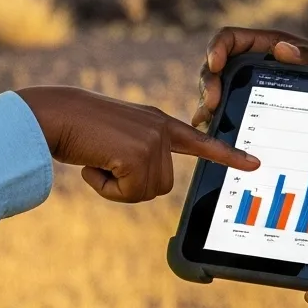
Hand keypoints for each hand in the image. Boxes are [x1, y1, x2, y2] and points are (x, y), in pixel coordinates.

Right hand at [18, 86, 257, 201]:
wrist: (53, 114)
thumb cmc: (76, 128)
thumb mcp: (115, 139)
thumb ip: (137, 153)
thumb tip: (148, 182)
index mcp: (157, 122)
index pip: (199, 140)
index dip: (227, 154)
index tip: (254, 163)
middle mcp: (160, 128)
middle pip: (161, 185)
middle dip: (130, 187)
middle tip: (105, 165)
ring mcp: (152, 139)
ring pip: (146, 192)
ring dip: (117, 188)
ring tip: (98, 161)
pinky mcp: (140, 152)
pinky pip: (128, 193)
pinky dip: (106, 188)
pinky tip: (93, 164)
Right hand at [193, 25, 307, 128]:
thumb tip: (280, 49)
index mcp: (266, 44)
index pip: (229, 38)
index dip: (216, 47)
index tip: (216, 65)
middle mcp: (250, 62)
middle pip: (214, 65)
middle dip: (208, 82)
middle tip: (212, 103)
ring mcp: (246, 84)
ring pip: (215, 88)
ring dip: (207, 101)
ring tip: (208, 119)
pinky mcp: (246, 105)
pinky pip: (224, 108)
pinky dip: (214, 116)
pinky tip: (210, 128)